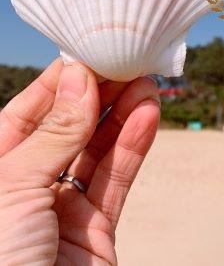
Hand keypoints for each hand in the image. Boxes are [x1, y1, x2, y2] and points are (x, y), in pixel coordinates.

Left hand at [0, 59, 159, 264]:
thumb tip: (77, 79)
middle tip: (129, 62)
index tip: (90, 54)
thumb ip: (53, 135)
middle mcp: (26, 186)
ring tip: (147, 82)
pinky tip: (148, 115)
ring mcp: (61, 208)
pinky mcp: (95, 230)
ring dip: (125, 115)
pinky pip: (116, 179)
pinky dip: (134, 146)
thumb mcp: (13, 189)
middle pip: (70, 127)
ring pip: (99, 150)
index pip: (28, 113)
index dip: (61, 82)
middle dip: (101, 94)